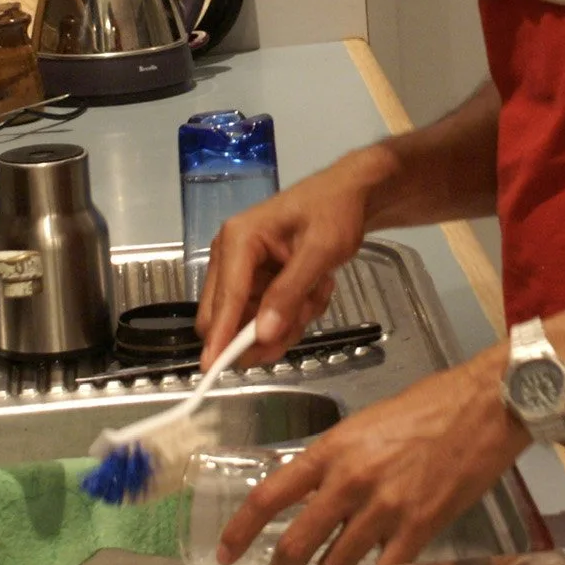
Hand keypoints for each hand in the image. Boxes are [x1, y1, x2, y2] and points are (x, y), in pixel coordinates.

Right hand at [196, 152, 384, 368]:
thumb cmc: (335, 212)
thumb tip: (263, 334)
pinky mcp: (257, 282)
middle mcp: (230, 256)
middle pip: (228, 316)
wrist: (350, 196)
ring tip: (317, 291)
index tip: (213, 368)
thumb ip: (290, 293)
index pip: (227, 297)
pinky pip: (267, 317)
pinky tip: (313, 289)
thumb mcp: (320, 251)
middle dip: (266, 328)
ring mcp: (243, 271)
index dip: (222, 335)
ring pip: (251, 323)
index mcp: (238, 240)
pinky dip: (293, 313)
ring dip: (288, 319)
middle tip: (302, 320)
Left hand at [218, 350, 528, 564]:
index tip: (227, 551)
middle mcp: (351, 480)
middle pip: (296, 543)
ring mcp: (384, 508)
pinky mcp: (419, 528)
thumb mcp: (367, 424)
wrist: (486, 404)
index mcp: (333, 449)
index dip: (241, 530)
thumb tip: (317, 493)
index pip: (270, 495)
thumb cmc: (432, 406)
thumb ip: (338, 460)